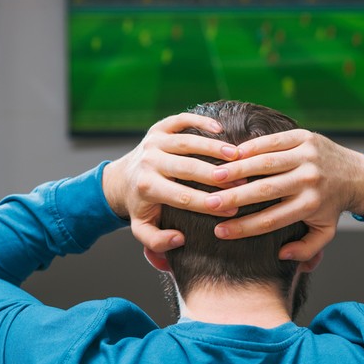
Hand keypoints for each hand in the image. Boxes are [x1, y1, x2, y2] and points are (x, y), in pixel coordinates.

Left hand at [103, 113, 240, 252]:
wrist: (121, 180)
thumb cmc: (140, 207)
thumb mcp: (143, 229)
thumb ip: (157, 242)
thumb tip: (179, 239)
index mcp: (147, 187)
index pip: (182, 197)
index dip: (208, 204)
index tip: (233, 209)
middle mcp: (148, 162)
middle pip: (187, 167)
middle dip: (216, 175)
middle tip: (243, 181)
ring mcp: (153, 142)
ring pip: (186, 142)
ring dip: (213, 148)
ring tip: (237, 155)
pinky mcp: (158, 128)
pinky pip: (180, 120)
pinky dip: (200, 121)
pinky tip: (220, 128)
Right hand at [201, 130, 363, 260]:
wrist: (357, 174)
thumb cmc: (332, 206)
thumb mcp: (325, 233)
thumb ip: (306, 250)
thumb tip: (282, 256)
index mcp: (311, 205)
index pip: (271, 220)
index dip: (243, 228)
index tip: (220, 232)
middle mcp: (310, 180)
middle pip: (265, 191)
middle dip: (234, 198)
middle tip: (208, 204)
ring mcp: (308, 156)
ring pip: (266, 163)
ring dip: (238, 169)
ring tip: (214, 176)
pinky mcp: (305, 137)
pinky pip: (274, 141)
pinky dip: (252, 146)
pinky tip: (232, 154)